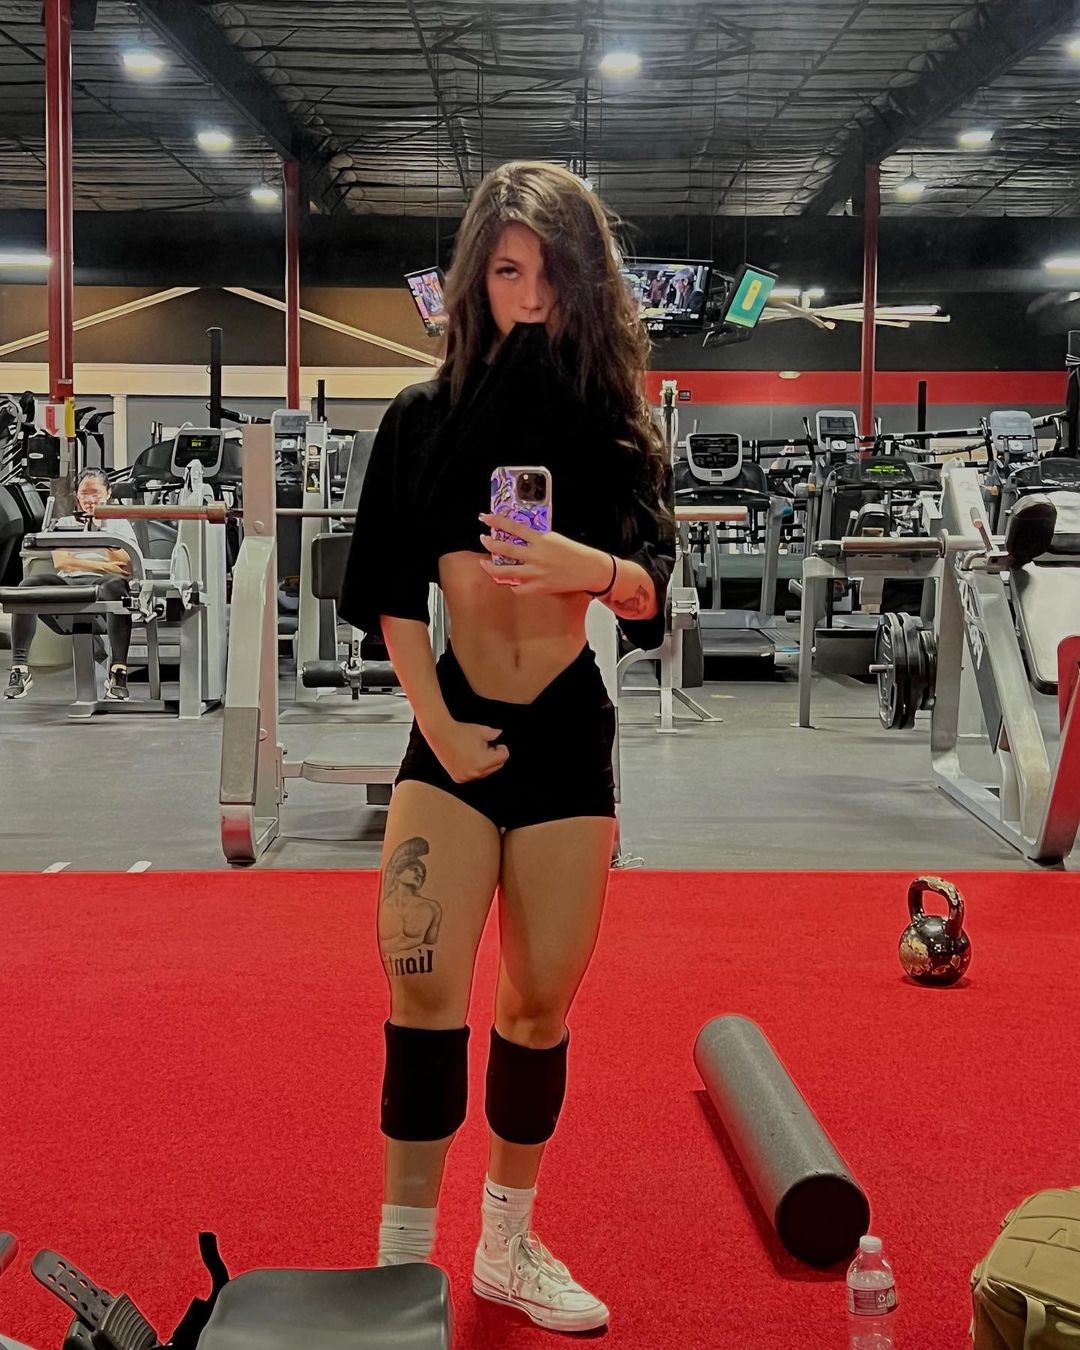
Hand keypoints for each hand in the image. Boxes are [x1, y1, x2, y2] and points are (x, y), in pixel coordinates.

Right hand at [426, 718, 508, 783]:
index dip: (502, 748)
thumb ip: (494, 734)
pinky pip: (473, 775)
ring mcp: (466, 777)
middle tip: (486, 746)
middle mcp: (475, 773)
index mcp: (483, 762)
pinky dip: (474, 768)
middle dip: (494, 756)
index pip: (503, 758)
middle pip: (496, 767)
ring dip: (485, 763)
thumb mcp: (482, 731)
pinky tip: (468, 757)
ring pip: (485, 772)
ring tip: (475, 751)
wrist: (439, 734)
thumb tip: (500, 734)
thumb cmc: (461, 731)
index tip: (497, 744)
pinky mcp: (458, 778)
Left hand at [478, 512, 612, 596]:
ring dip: (492, 567)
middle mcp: (536, 555)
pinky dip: (513, 586)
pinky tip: (512, 582)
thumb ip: (538, 539)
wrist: (590, 569)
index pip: (514, 527)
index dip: (497, 521)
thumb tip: (521, 538)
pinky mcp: (540, 587)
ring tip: (485, 564)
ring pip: (506, 571)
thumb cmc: (576, 553)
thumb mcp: (556, 539)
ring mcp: (537, 572)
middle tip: (484, 539)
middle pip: (505, 549)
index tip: (486, 518)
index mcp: (541, 539)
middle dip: (490, 543)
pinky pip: (519, 588)